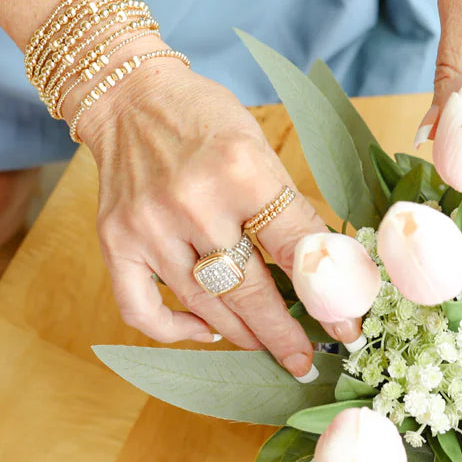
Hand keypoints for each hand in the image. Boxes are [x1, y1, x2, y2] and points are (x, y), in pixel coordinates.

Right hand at [73, 36, 358, 380]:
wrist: (131, 97)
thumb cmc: (206, 119)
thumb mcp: (260, 149)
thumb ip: (286, 209)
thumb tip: (324, 272)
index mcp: (241, 170)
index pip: (294, 247)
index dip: (325, 296)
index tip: (347, 328)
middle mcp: (193, 201)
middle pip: (249, 290)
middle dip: (284, 335)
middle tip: (306, 363)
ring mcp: (149, 226)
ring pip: (205, 306)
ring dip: (243, 334)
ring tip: (268, 346)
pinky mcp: (114, 242)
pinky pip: (144, 312)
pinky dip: (177, 331)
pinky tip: (207, 330)